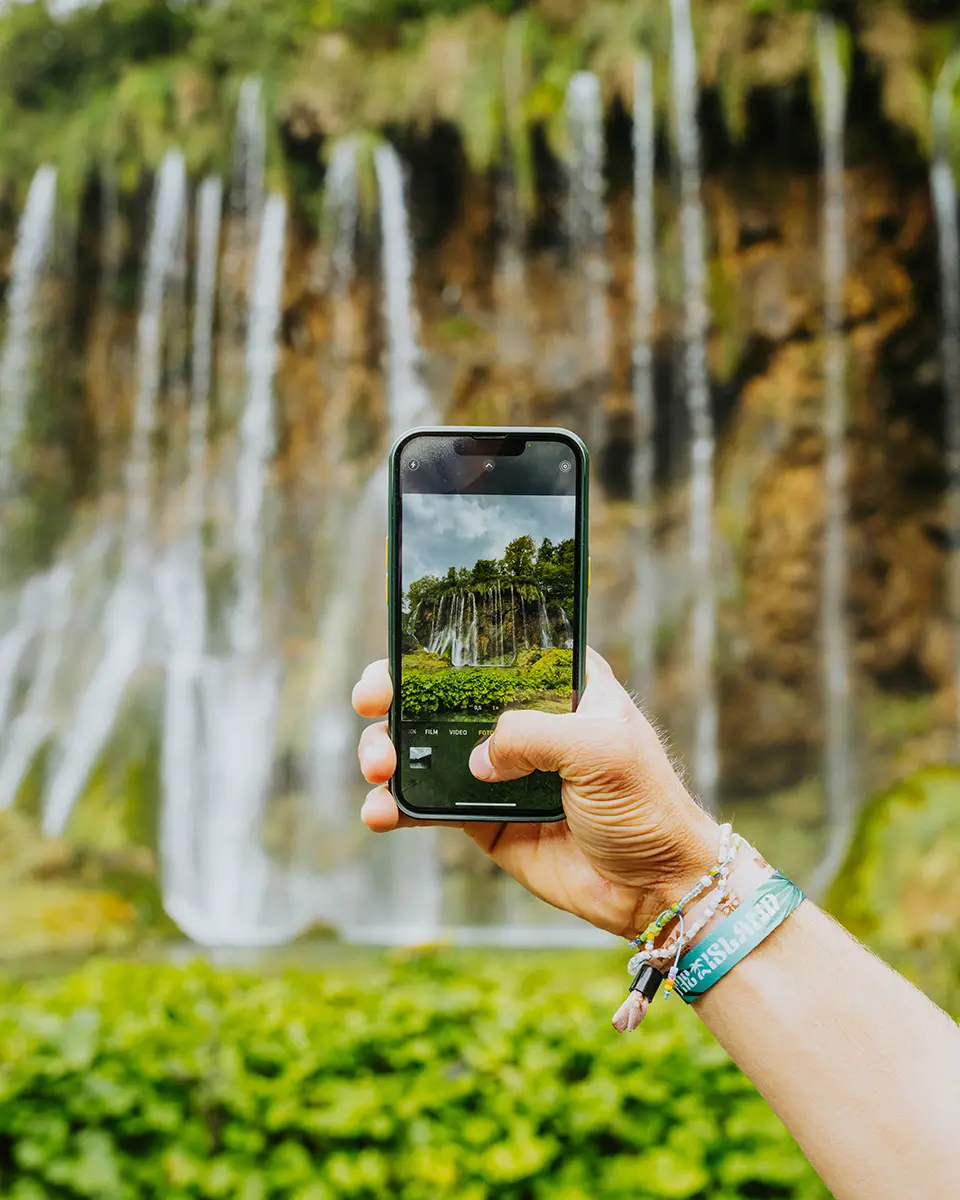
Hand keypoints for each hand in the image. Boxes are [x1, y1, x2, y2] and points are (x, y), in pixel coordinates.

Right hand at [352, 648, 719, 937]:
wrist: (655, 888)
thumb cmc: (646, 804)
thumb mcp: (601, 749)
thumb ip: (534, 736)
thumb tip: (477, 758)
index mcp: (557, 682)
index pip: (491, 647)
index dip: (440, 644)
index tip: (403, 653)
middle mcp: (520, 717)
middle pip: (441, 692)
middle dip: (396, 695)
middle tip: (372, 704)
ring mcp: (497, 768)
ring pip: (423, 746)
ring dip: (387, 750)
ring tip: (378, 767)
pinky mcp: (482, 817)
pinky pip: (427, 805)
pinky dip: (396, 806)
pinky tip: (379, 812)